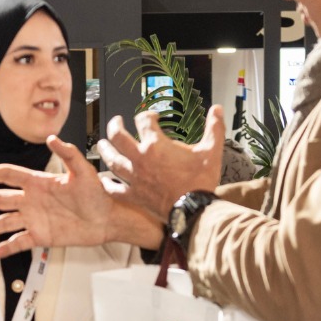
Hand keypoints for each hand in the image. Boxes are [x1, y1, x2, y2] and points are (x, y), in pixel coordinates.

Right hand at [0, 137, 124, 256]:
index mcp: (38, 183)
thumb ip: (69, 154)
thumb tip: (53, 138)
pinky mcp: (41, 236)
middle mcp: (32, 200)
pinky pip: (20, 242)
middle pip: (0, 200)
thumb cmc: (97, 195)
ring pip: (5, 222)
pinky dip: (7, 247)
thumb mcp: (83, 172)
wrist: (107, 219)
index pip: (9, 175)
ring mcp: (35, 219)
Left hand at [99, 108, 225, 217]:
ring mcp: (135, 178)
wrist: (194, 210)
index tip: (153, 116)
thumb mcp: (211, 151)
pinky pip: (115, 189)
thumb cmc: (201, 181)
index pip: (144, 120)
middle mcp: (140, 159)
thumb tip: (218, 110)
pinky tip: (104, 181)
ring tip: (102, 144)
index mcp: (156, 145)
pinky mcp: (134, 195)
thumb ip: (214, 128)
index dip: (147, 114)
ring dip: (105, 150)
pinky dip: (108, 185)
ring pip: (112, 160)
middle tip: (116, 122)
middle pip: (117, 136)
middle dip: (115, 125)